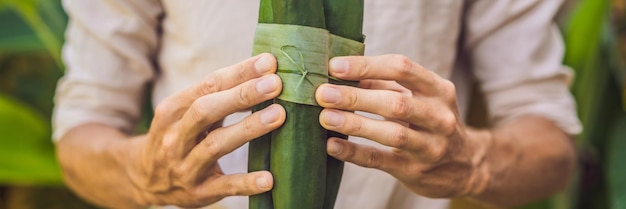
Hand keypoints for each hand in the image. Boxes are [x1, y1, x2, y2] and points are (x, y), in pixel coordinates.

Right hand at [128, 54, 284, 206]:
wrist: (144, 179)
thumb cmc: (179, 136)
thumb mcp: (186, 113)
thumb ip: (218, 96)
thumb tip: (264, 75)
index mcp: (173, 110)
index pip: (208, 85)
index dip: (239, 72)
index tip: (268, 62)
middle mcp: (175, 137)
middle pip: (207, 110)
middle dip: (242, 94)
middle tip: (276, 83)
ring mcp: (185, 166)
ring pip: (216, 145)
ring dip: (249, 128)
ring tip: (278, 115)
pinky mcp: (199, 192)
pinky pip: (224, 186)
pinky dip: (246, 183)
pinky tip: (268, 178)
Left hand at [316, 55, 490, 197]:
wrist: (466, 166)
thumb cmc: (430, 122)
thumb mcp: (418, 98)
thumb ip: (384, 85)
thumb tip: (342, 73)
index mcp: (438, 90)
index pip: (402, 69)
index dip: (367, 66)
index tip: (335, 66)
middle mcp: (439, 117)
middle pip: (396, 102)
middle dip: (356, 96)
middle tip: (324, 93)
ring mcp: (430, 146)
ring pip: (391, 133)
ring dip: (355, 123)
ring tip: (325, 117)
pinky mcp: (415, 170)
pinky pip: (381, 160)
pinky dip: (355, 152)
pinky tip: (333, 145)